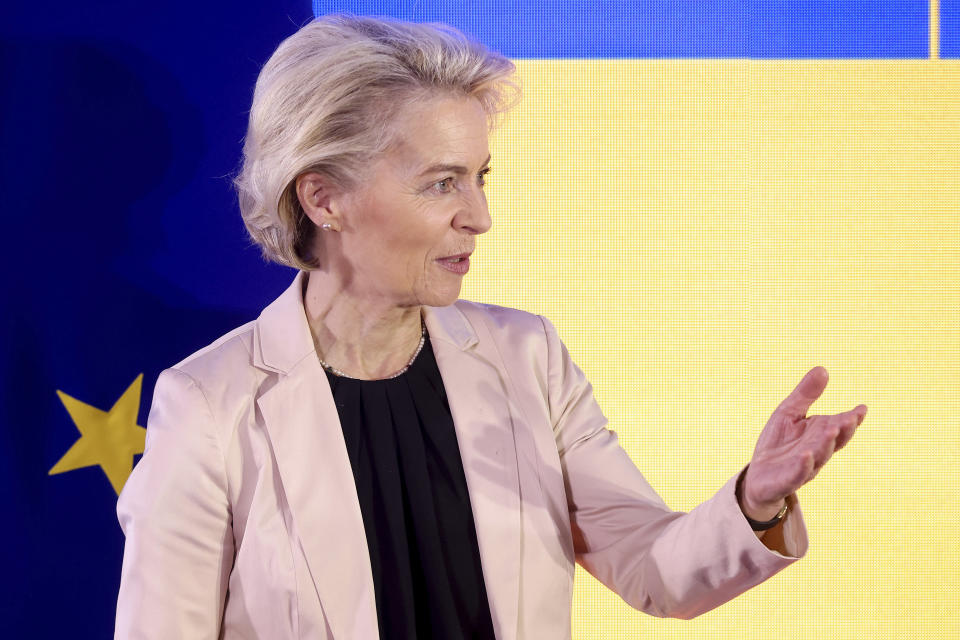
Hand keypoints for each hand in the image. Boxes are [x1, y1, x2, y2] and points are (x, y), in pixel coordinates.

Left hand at [739, 366, 866, 520]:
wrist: (758, 476)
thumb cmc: (778, 443)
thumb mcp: (788, 413)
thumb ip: (805, 395)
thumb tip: (823, 369)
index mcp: (819, 436)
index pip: (839, 427)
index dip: (851, 419)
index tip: (862, 408)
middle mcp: (816, 452)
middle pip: (832, 441)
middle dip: (842, 430)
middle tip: (849, 418)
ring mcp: (802, 468)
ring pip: (818, 457)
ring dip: (825, 444)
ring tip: (830, 430)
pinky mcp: (785, 480)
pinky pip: (796, 474)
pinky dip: (803, 466)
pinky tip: (806, 455)